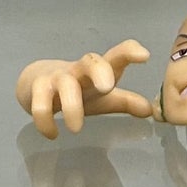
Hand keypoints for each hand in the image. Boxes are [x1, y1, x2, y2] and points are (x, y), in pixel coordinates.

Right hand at [15, 41, 154, 139]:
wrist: (35, 82)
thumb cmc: (76, 90)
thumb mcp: (102, 97)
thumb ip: (125, 102)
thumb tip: (150, 111)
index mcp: (98, 72)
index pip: (115, 57)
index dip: (129, 53)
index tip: (145, 56)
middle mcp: (78, 71)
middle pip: (89, 61)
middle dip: (99, 71)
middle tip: (107, 87)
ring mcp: (56, 78)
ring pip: (64, 85)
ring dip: (71, 106)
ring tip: (76, 129)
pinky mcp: (37, 89)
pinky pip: (40, 104)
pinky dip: (45, 121)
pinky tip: (52, 133)